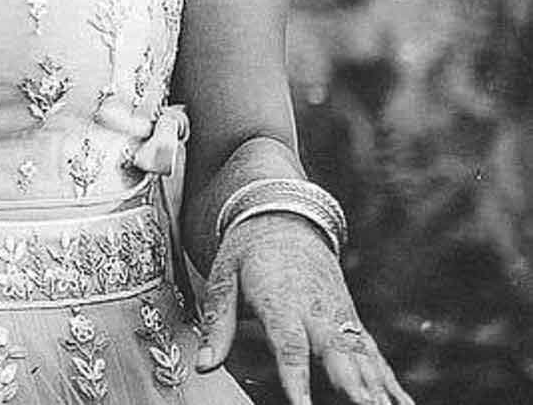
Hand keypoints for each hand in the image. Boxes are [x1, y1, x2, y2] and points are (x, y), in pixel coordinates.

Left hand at [198, 214, 411, 403]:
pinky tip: (402, 403)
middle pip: (336, 352)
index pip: (289, 344)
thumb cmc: (247, 253)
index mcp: (280, 301)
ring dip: (377, 386)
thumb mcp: (222, 279)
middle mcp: (316, 311)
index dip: (297, 377)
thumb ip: (217, 326)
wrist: (284, 220)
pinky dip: (390, 379)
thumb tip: (203, 366)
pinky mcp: (352, 323)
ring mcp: (339, 317)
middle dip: (352, 383)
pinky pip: (374, 354)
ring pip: (362, 356)